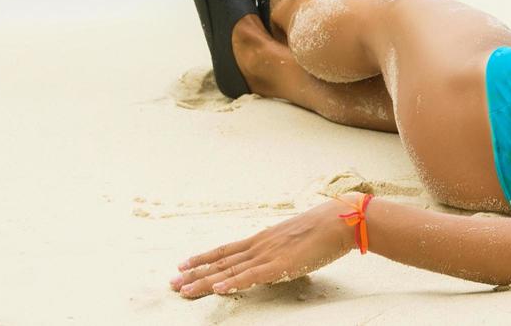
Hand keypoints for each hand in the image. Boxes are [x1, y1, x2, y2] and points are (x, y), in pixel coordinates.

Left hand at [170, 199, 354, 297]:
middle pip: (220, 261)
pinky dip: (232, 282)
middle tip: (172, 282)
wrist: (339, 220)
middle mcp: (259, 246)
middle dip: (194, 272)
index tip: (183, 264)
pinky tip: (217, 288)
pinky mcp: (280, 265)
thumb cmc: (322, 228)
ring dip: (204, 280)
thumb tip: (276, 255)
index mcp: (262, 239)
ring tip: (183, 289)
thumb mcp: (294, 236)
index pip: (226, 250)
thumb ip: (280, 247)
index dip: (203, 258)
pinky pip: (251, 276)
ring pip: (229, 270)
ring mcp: (268, 255)